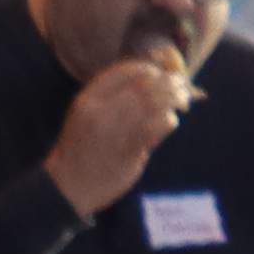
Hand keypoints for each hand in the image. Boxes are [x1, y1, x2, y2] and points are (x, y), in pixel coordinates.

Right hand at [44, 53, 191, 219]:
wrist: (70, 183)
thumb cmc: (84, 146)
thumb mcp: (87, 115)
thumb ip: (112, 99)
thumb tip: (151, 82)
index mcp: (87, 99)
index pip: (123, 72)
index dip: (149, 70)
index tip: (162, 73)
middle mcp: (99, 111)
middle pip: (143, 87)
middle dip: (169, 83)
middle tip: (182, 86)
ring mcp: (113, 131)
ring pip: (153, 105)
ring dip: (174, 99)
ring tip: (184, 102)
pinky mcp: (127, 151)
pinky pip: (156, 128)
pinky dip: (169, 120)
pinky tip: (172, 121)